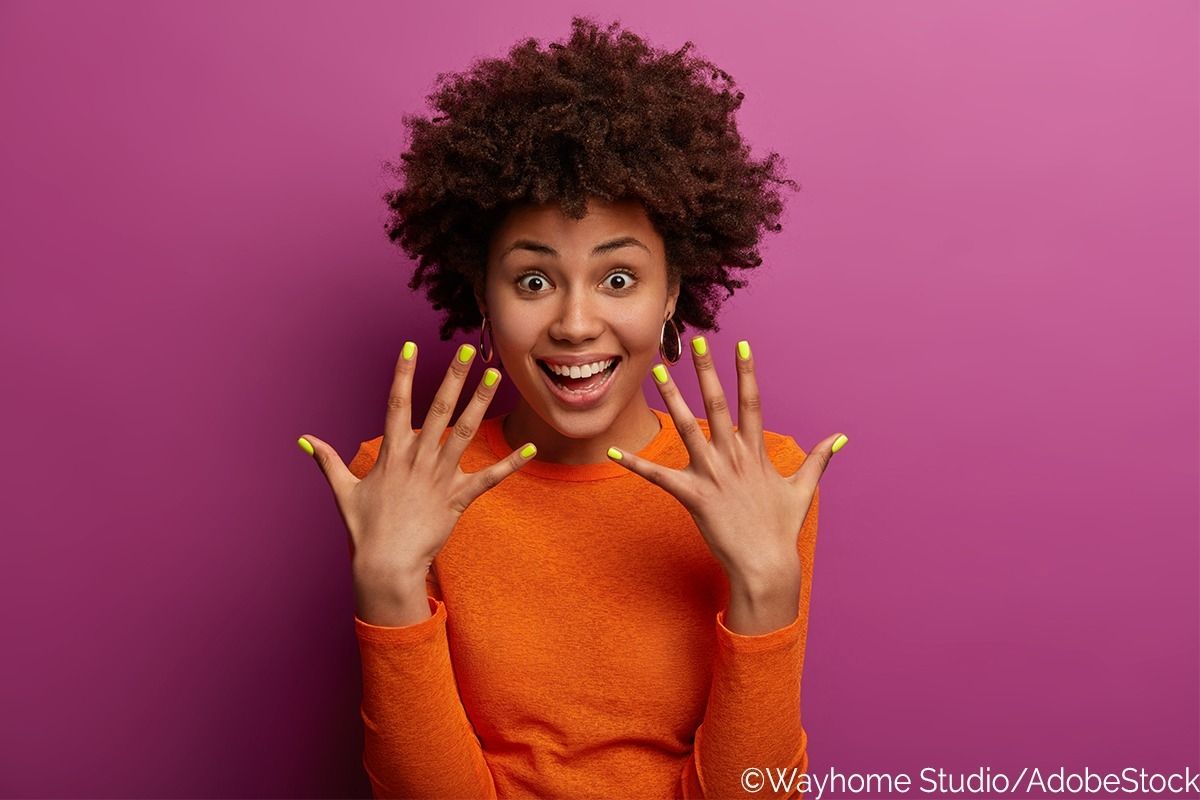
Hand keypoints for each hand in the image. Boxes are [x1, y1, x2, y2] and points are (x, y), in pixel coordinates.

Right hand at [298, 342, 536, 581]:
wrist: (386, 565)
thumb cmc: (365, 530)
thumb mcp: (343, 491)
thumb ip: (327, 461)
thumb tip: (304, 440)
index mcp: (392, 454)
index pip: (396, 403)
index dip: (403, 373)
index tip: (410, 346)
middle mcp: (417, 459)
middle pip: (438, 409)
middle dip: (453, 377)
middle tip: (468, 351)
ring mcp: (439, 477)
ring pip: (465, 433)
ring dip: (482, 403)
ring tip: (496, 378)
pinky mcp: (457, 498)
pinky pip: (488, 478)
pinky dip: (511, 464)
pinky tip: (531, 448)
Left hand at [606, 336, 846, 584]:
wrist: (765, 566)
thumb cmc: (781, 529)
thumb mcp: (803, 489)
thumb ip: (819, 459)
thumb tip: (841, 437)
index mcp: (756, 452)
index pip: (752, 403)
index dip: (746, 372)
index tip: (742, 345)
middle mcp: (733, 457)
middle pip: (717, 404)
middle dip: (706, 371)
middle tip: (696, 343)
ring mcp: (712, 475)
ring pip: (686, 427)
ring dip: (670, 398)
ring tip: (657, 372)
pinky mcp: (693, 496)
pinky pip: (658, 476)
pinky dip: (634, 463)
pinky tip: (612, 451)